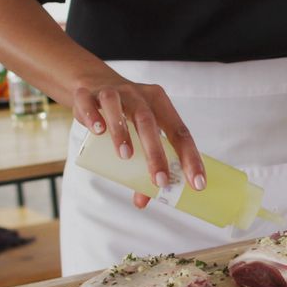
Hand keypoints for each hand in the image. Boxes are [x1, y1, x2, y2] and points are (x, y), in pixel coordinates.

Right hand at [73, 78, 204, 207]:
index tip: (197, 183)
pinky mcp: (90, 94)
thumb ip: (142, 165)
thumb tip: (142, 202)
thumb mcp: (138, 135)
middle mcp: (140, 96)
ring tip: (125, 156)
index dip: (190, 158)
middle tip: (160, 181)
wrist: (94, 84)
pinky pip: (90, 103)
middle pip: (150, 123)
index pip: (180, 132)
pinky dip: (94, 116)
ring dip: (123, 133)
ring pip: (119, 108)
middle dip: (157, 153)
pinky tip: (98, 131)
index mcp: (161, 105)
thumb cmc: (125, 115)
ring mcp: (115, 93)